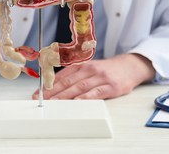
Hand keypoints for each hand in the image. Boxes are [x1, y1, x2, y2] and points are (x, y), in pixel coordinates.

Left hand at [32, 54, 155, 99]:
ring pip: (79, 87)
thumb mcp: (89, 68)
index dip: (49, 85)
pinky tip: (77, 102)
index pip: (61, 75)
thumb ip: (74, 75)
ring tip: (54, 103)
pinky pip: (96, 93)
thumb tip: (55, 86)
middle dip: (53, 92)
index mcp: (82, 65)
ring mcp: (100, 77)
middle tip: (41, 100)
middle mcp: (89, 69)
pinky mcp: (111, 86)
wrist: (130, 66)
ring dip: (65, 96)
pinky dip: (85, 98)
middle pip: (68, 82)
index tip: (38, 93)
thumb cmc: (107, 69)